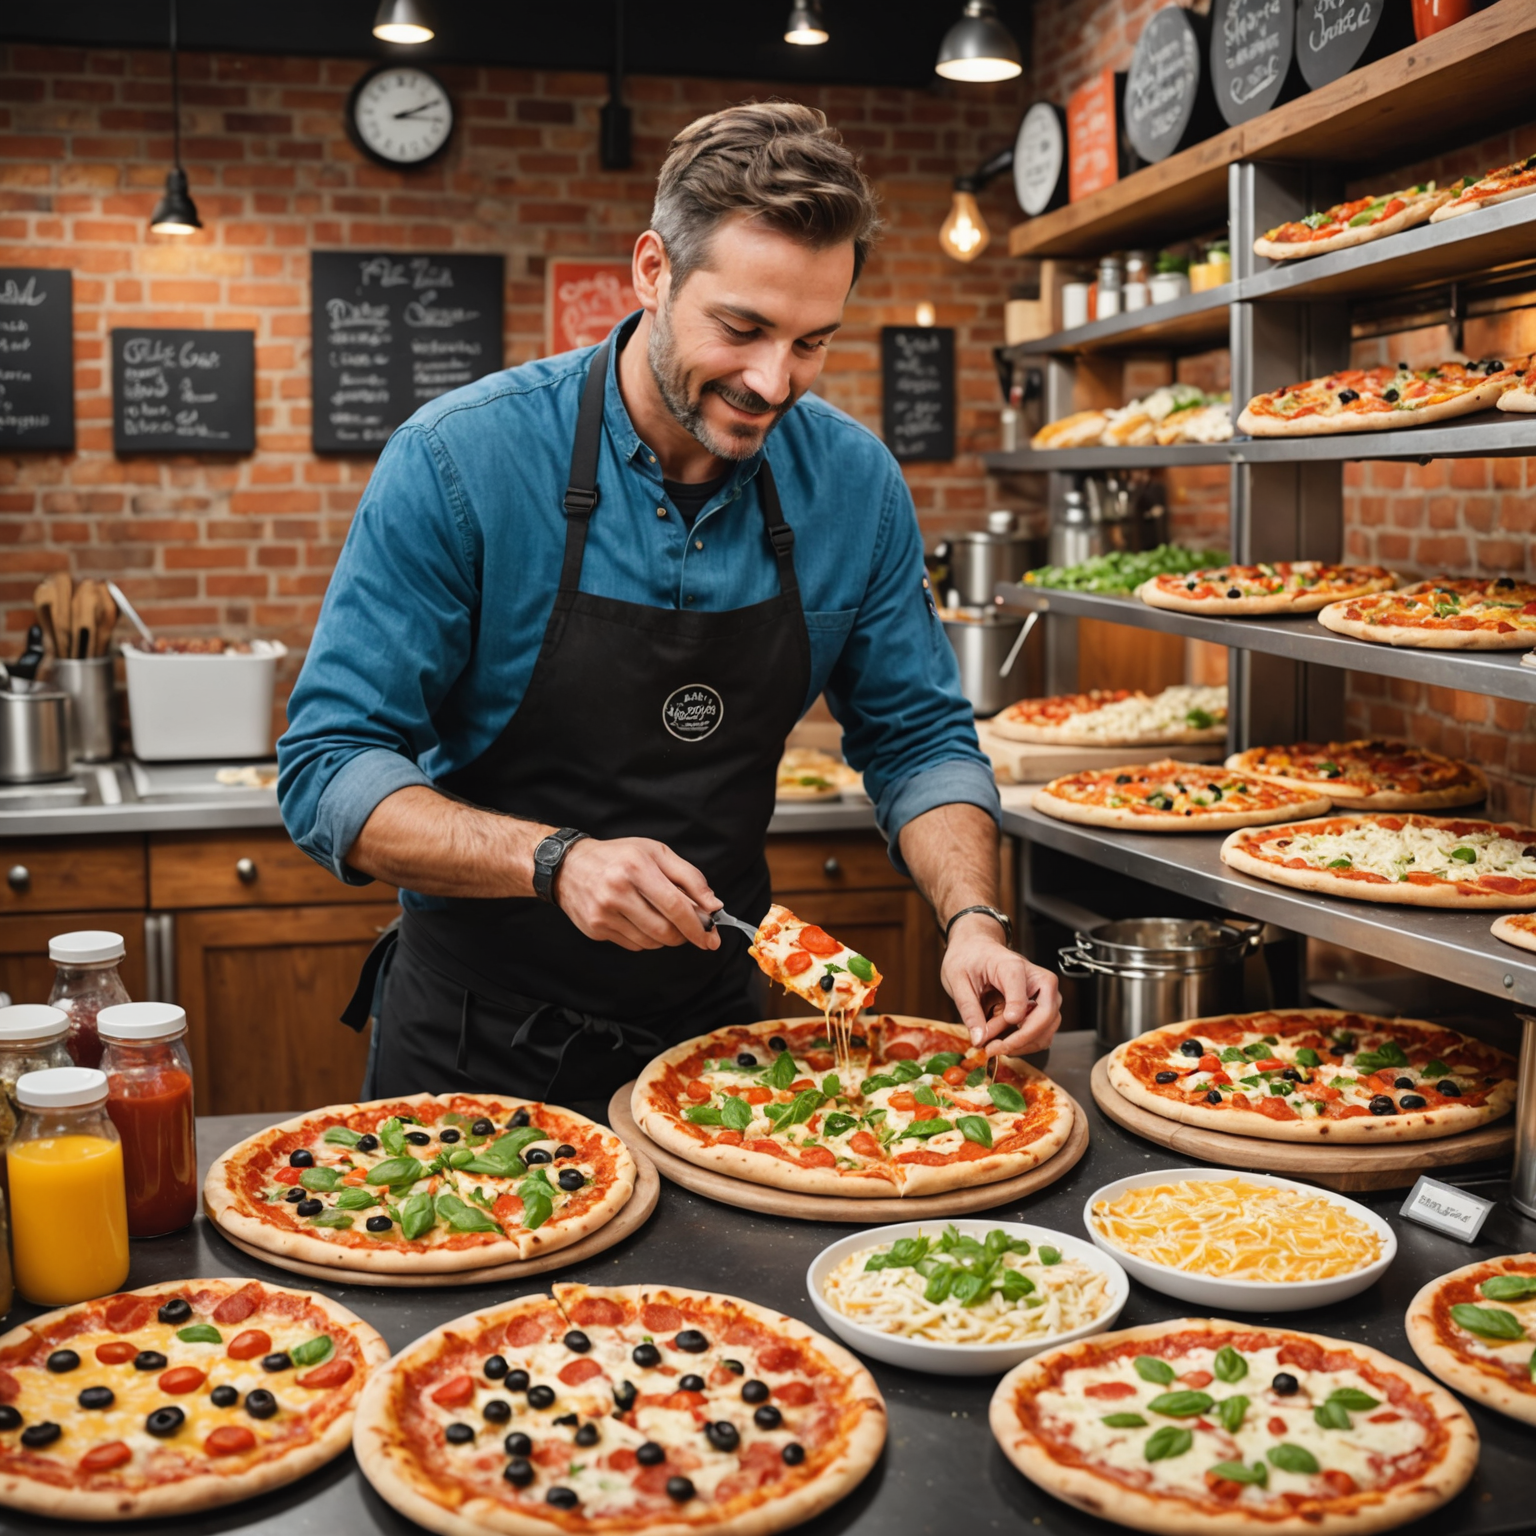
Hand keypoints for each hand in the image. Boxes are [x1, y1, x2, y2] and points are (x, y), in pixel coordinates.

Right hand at [553, 836, 721, 953]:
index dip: (698, 926)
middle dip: (685, 935)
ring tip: (662, 918)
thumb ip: (689, 878)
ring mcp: (603, 913)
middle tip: (691, 930)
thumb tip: (713, 906)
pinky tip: (640, 920)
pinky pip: (634, 945)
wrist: (568, 865)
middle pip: (665, 930)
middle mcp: (617, 891)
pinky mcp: (595, 929)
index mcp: (636, 867)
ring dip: (666, 937)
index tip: (711, 937)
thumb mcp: (656, 853)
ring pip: (651, 942)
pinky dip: (646, 938)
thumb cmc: (618, 857)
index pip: (676, 906)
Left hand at [940, 913, 1060, 1057]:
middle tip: (992, 1049)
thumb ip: (969, 1009)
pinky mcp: (1044, 1006)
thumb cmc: (969, 957)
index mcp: (1013, 967)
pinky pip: (1042, 1032)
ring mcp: (1045, 993)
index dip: (1013, 1017)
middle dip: (1020, 1039)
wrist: (977, 947)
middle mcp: (1038, 978)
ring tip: (992, 1044)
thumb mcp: (957, 980)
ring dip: (1021, 1044)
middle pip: (1045, 1016)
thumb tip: (979, 1039)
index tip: (995, 1034)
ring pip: (1046, 1029)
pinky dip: (1024, 1042)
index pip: (1023, 996)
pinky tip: (1002, 1040)